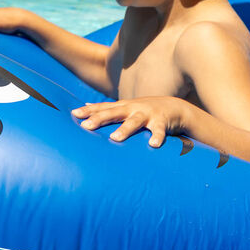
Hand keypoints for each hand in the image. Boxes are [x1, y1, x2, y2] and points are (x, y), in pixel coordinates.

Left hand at [72, 97, 186, 146]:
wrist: (175, 107)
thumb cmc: (145, 110)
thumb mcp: (126, 106)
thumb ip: (107, 108)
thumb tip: (86, 105)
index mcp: (123, 107)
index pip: (103, 108)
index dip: (89, 111)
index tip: (74, 114)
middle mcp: (133, 109)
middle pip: (114, 113)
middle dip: (100, 119)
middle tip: (86, 126)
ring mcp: (147, 114)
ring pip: (134, 122)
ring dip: (125, 129)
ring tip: (115, 138)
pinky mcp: (162, 122)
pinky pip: (159, 130)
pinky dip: (157, 137)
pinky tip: (153, 145)